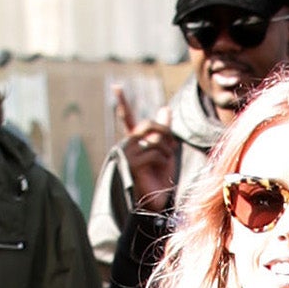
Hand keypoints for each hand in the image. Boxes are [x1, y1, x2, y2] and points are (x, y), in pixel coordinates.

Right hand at [113, 85, 178, 211]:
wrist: (156, 200)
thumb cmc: (159, 176)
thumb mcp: (164, 149)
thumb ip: (164, 129)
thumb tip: (165, 108)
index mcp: (133, 140)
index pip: (127, 117)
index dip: (122, 102)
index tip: (116, 87)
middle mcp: (127, 144)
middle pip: (148, 124)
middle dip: (165, 132)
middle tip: (172, 145)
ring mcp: (128, 154)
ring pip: (153, 138)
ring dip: (166, 147)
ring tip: (167, 159)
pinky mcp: (132, 164)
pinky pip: (153, 151)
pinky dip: (163, 158)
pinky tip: (161, 166)